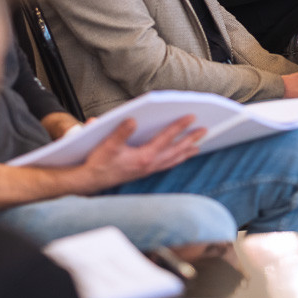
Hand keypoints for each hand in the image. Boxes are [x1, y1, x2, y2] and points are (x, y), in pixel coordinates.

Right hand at [77, 116, 204, 191]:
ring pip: (173, 159)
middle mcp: (150, 164)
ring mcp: (149, 169)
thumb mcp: (107, 145)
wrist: (92, 180)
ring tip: (199, 144)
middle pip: (176, 150)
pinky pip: (167, 165)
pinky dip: (177, 159)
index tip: (191, 117)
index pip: (166, 138)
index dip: (179, 127)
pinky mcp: (145, 172)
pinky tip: (181, 156)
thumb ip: (120, 132)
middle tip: (205, 130)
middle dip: (191, 139)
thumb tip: (132, 120)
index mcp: (143, 157)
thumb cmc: (99, 162)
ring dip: (187, 151)